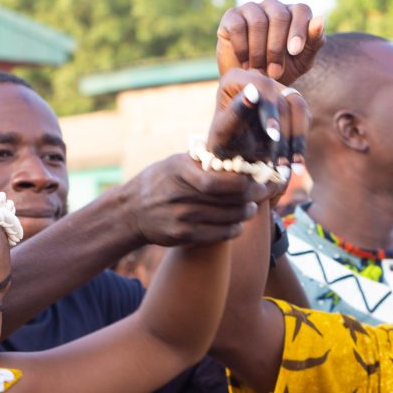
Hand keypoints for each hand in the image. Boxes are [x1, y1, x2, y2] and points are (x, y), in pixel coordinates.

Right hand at [121, 154, 268, 246]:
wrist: (130, 211)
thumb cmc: (160, 182)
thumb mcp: (175, 163)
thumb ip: (202, 161)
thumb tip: (238, 157)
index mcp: (179, 170)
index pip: (219, 180)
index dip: (244, 182)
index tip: (256, 178)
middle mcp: (179, 194)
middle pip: (229, 199)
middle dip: (253, 196)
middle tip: (262, 192)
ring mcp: (181, 217)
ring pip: (228, 217)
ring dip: (246, 213)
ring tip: (250, 208)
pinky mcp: (183, 235)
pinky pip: (218, 234)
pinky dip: (234, 229)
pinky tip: (238, 224)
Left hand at [208, 69, 309, 168]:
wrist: (232, 156)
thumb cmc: (222, 144)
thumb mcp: (224, 133)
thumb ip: (236, 113)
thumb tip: (253, 92)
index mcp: (237, 78)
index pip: (263, 87)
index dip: (270, 110)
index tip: (273, 136)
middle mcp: (260, 79)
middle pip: (284, 99)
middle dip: (284, 133)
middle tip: (281, 162)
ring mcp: (278, 90)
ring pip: (299, 108)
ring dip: (297, 139)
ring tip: (292, 167)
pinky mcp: (291, 104)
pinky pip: (304, 119)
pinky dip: (300, 142)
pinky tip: (295, 163)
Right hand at [216, 0, 323, 84]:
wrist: (252, 84)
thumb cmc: (281, 71)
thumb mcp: (302, 61)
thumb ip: (314, 42)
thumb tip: (320, 19)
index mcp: (294, 13)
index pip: (301, 10)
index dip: (299, 30)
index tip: (294, 51)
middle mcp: (274, 7)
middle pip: (279, 16)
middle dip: (277, 48)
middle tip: (275, 72)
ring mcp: (252, 9)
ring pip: (258, 22)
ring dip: (259, 51)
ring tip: (259, 71)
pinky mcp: (232, 17)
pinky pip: (238, 26)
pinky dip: (242, 48)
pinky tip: (245, 63)